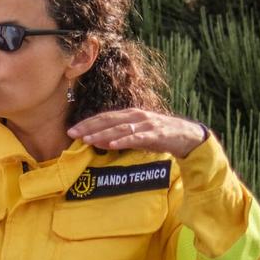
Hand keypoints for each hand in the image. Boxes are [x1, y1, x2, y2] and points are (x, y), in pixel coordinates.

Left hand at [69, 108, 206, 157]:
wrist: (187, 136)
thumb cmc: (159, 135)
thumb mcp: (137, 134)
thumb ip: (119, 136)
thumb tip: (98, 142)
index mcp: (130, 114)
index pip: (104, 117)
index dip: (87, 123)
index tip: (72, 130)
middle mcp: (136, 116)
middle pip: (108, 120)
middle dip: (89, 127)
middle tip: (72, 134)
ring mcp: (146, 124)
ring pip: (120, 129)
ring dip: (102, 134)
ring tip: (87, 140)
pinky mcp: (156, 134)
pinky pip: (138, 138)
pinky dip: (124, 141)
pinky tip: (112, 145)